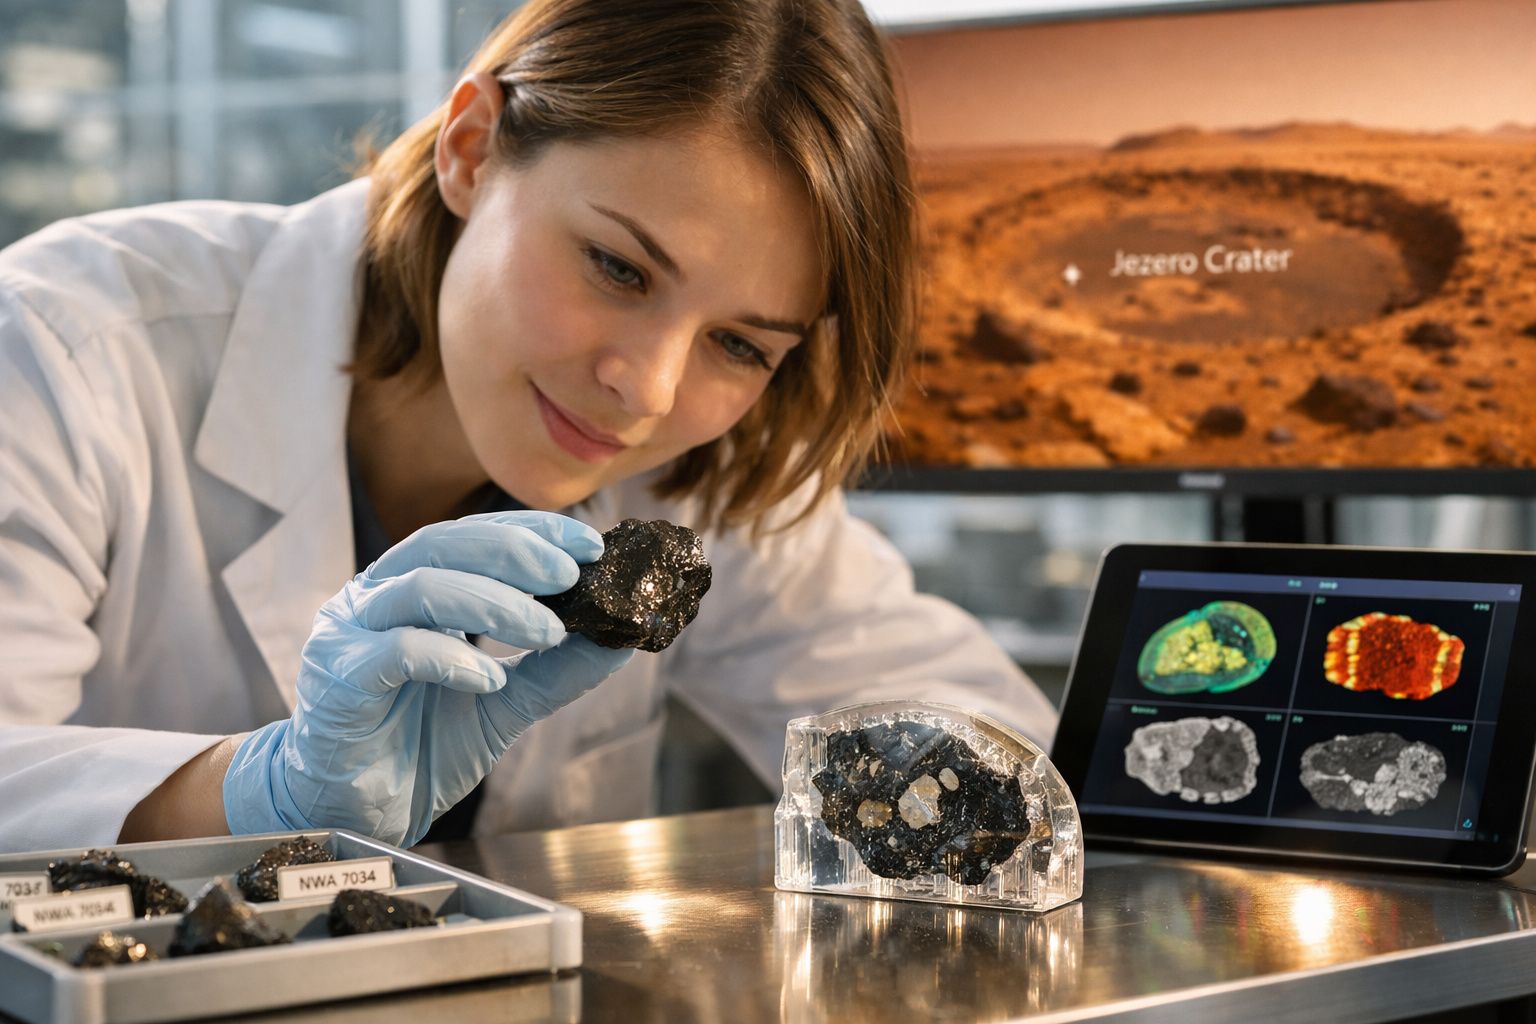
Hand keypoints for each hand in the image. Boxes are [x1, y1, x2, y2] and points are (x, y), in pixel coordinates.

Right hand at [222, 510, 631, 845]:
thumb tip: (621, 638)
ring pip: (423, 587)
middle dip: (516, 553)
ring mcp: (350, 631)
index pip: (474, 535)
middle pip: (445, 542)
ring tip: (546, 632)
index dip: (533, 530)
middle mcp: (377, 595)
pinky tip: (489, 679)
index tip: (589, 545)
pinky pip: (396, 652)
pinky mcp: (337, 677)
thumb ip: (555, 669)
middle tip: (571, 576)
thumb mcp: (505, 702)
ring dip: (495, 603)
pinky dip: (451, 658)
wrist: (356, 811)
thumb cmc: (419, 745)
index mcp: (413, 585)